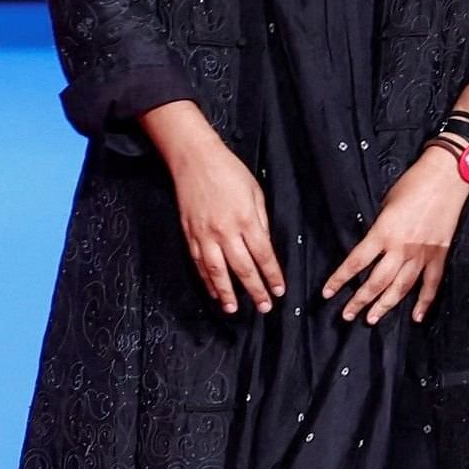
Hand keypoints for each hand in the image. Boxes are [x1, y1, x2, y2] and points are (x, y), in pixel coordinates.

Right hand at [152, 111, 284, 316]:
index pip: (263, 255)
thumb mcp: (255, 192)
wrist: (194, 159)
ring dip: (226, 293)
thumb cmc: (229, 172)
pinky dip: (206, 280)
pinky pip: (199, 263)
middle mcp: (225, 231)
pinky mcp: (190, 234)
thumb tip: (264, 246)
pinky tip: (213, 291)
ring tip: (233, 309)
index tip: (279, 291)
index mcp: (246, 219)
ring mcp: (204, 234)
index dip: (272, 276)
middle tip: (264, 307)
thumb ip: (260, 221)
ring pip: (217, 271)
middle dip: (254, 290)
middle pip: (242, 268)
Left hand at [324, 146, 468, 324]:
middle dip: (360, 301)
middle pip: (377, 282)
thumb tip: (370, 247)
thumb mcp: (384, 204)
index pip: (356, 263)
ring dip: (385, 305)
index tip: (328, 293)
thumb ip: (377, 229)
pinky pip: (431, 284)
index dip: (339, 280)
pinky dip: (424, 302)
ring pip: (401, 287)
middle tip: (347, 315)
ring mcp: (423, 253)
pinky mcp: (439, 254)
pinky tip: (416, 317)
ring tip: (371, 319)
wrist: (446, 177)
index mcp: (383, 232)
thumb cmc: (412, 184)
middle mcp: (402, 247)